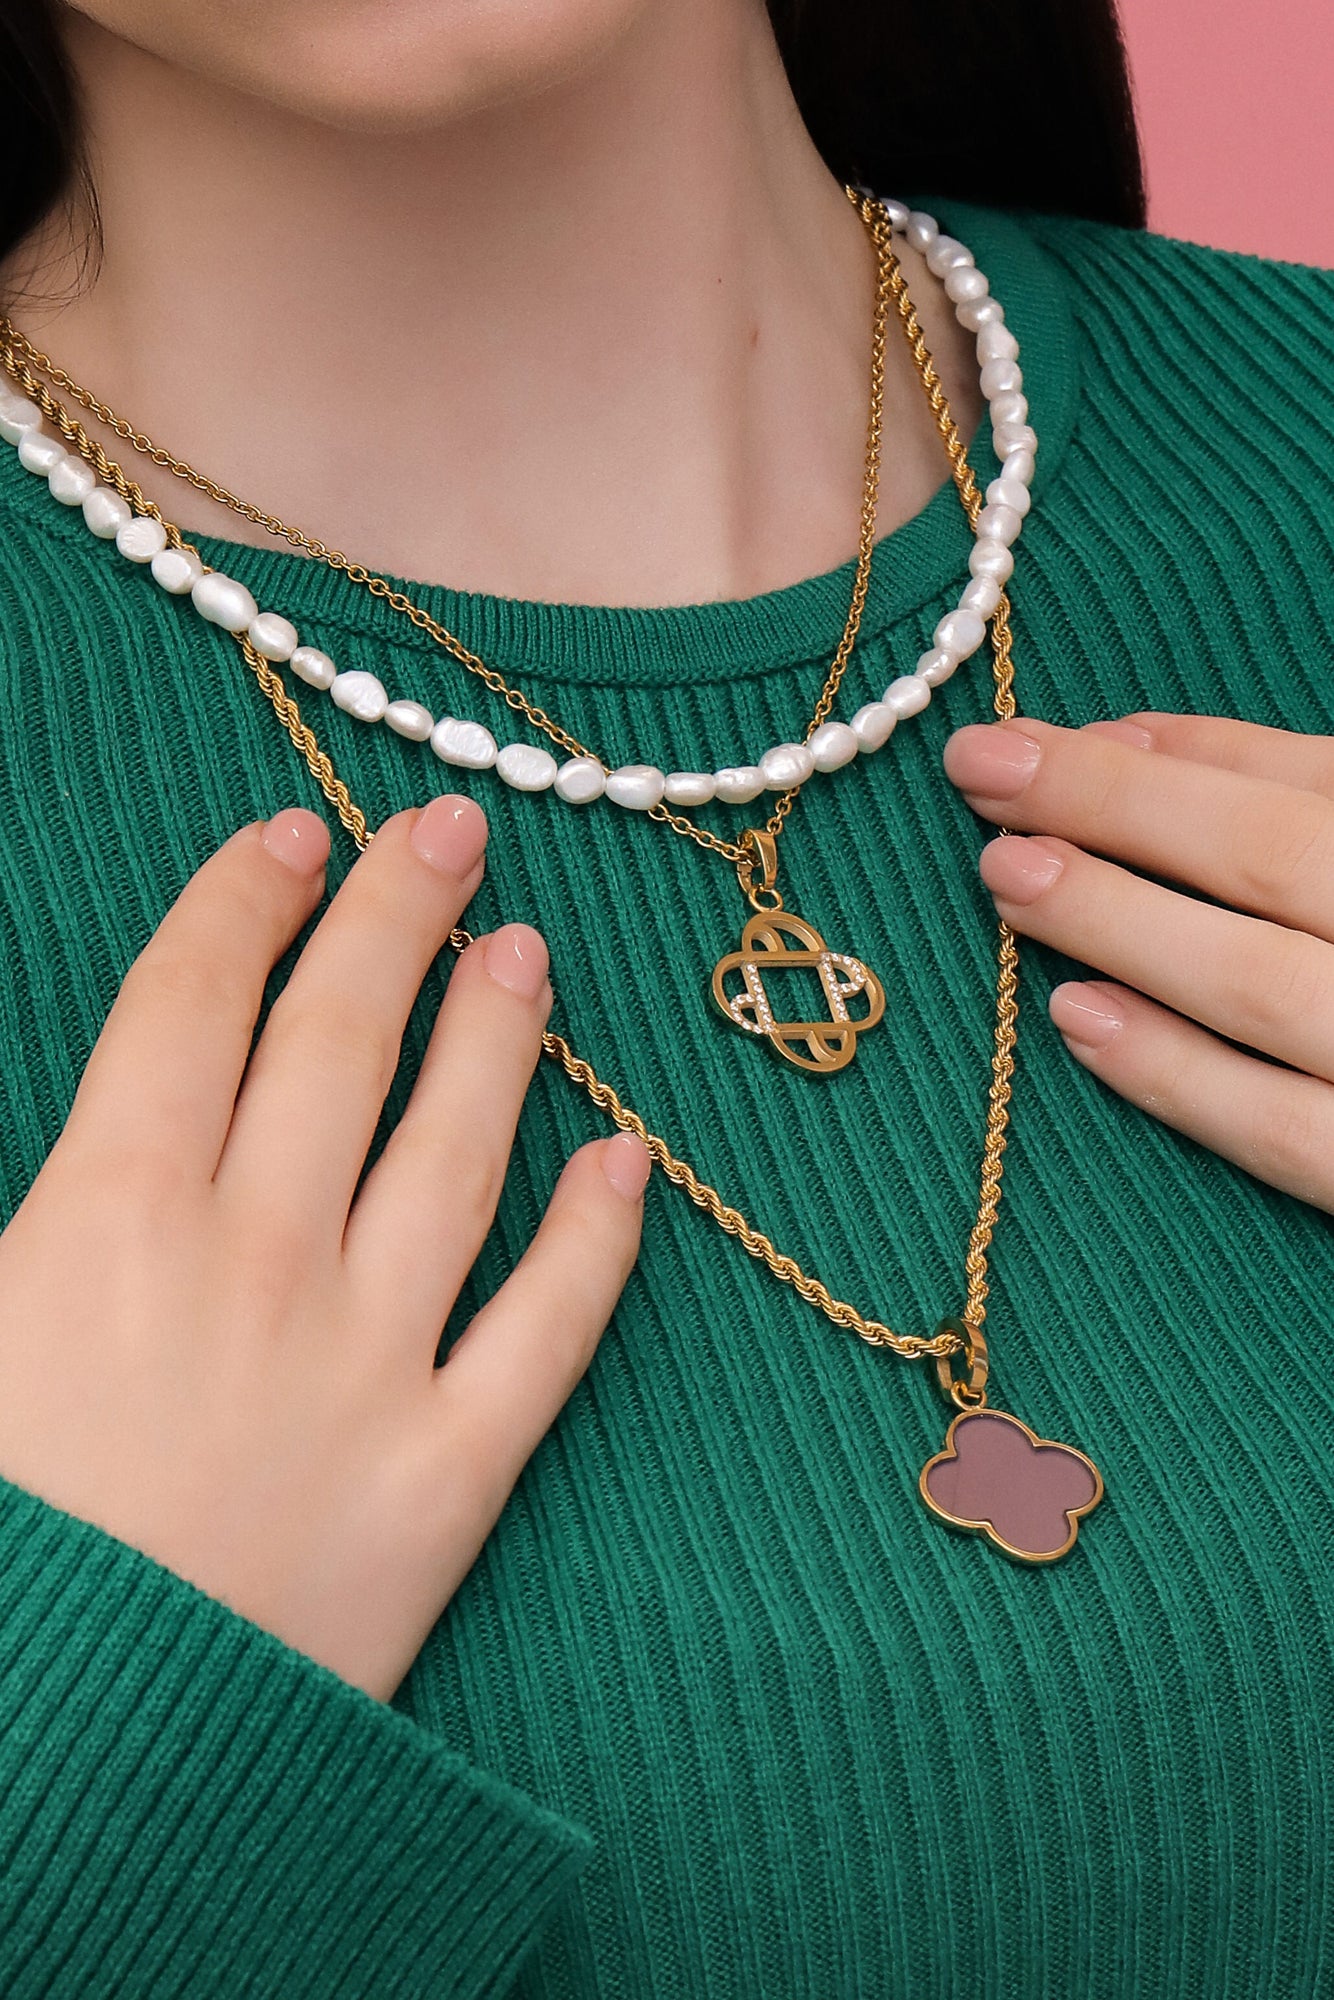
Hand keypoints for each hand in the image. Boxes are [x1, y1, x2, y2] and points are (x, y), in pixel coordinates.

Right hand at [0, 796, 650, 1700]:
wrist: (50, 1782)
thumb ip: (31, 1214)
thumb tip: (99, 1128)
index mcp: (102, 1220)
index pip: (193, 1005)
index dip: (249, 901)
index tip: (298, 837)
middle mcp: (251, 1263)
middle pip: (336, 1043)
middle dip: (392, 917)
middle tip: (449, 829)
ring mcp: (364, 1364)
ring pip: (455, 1151)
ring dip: (497, 1036)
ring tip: (529, 949)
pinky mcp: (446, 1476)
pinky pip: (548, 1330)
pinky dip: (599, 1237)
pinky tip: (630, 1156)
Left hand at [942, 710, 1333, 1213]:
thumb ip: (1313, 790)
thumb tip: (1140, 744)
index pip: (1318, 781)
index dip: (1182, 752)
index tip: (1059, 731)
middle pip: (1273, 859)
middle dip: (1117, 805)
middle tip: (983, 765)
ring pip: (1259, 983)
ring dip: (1120, 921)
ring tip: (1005, 873)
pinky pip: (1278, 1131)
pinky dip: (1173, 1071)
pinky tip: (1073, 1018)